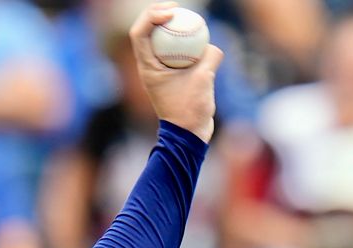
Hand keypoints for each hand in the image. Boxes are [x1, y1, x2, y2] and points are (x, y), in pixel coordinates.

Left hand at [129, 2, 223, 142]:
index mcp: (147, 67)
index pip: (139, 34)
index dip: (151, 16)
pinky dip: (189, 42)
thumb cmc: (190, 110)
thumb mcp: (203, 80)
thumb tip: (212, 46)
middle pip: (148, 31)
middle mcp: (151, 65)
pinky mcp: (176, 72)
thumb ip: (209, 58)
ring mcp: (163, 68)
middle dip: (159, 14)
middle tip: (177, 7)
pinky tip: (202, 38)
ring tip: (189, 18)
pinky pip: (180, 49)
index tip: (172, 12)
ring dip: (174, 27)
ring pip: (163, 38)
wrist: (190, 131)